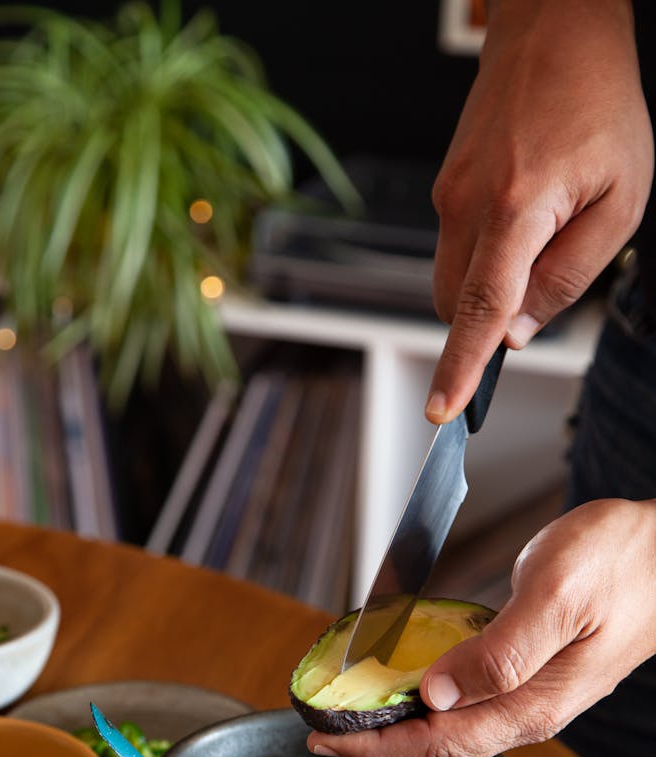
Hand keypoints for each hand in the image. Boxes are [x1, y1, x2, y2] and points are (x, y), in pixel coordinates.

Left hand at [308, 499, 655, 756]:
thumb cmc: (621, 562)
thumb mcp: (557, 596)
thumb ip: (499, 652)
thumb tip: (437, 695)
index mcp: (534, 703)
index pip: (439, 745)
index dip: (377, 747)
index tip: (325, 740)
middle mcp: (530, 712)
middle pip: (440, 749)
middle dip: (377, 746)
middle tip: (322, 733)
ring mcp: (533, 697)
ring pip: (453, 732)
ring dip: (399, 729)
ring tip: (352, 718)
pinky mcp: (532, 676)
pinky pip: (470, 706)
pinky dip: (427, 704)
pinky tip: (406, 689)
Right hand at [427, 0, 652, 422]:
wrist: (554, 28)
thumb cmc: (598, 104)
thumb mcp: (621, 201)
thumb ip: (571, 275)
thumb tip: (521, 332)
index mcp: (516, 209)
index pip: (480, 309)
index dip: (460, 367)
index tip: (443, 410)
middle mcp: (467, 204)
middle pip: (454, 305)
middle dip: (485, 324)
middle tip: (540, 290)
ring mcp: (448, 194)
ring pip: (451, 279)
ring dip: (487, 287)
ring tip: (542, 233)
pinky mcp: (444, 186)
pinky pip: (455, 247)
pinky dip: (484, 256)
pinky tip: (525, 212)